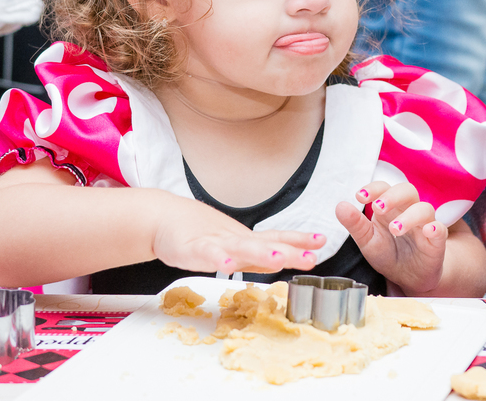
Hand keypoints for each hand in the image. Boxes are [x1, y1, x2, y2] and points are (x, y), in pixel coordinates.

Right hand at [152, 195, 321, 274]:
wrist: (163, 219)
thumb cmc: (199, 234)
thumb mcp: (234, 246)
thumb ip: (258, 254)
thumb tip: (288, 258)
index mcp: (246, 240)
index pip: (278, 238)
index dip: (299, 240)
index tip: (322, 241)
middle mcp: (235, 240)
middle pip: (266, 245)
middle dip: (290, 251)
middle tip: (311, 257)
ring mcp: (215, 244)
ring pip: (241, 248)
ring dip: (261, 253)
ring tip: (280, 258)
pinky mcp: (193, 249)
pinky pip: (207, 255)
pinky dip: (217, 259)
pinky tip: (227, 266)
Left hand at [335, 181, 448, 294]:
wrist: (409, 277)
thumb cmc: (389, 253)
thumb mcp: (368, 241)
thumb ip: (355, 224)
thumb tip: (340, 206)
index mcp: (390, 208)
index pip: (384, 188)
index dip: (374, 188)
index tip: (360, 196)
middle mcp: (408, 211)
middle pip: (407, 190)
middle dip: (393, 196)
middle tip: (378, 208)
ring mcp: (424, 225)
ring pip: (425, 209)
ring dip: (409, 216)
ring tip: (394, 229)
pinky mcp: (436, 242)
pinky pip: (440, 230)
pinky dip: (436, 228)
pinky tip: (428, 231)